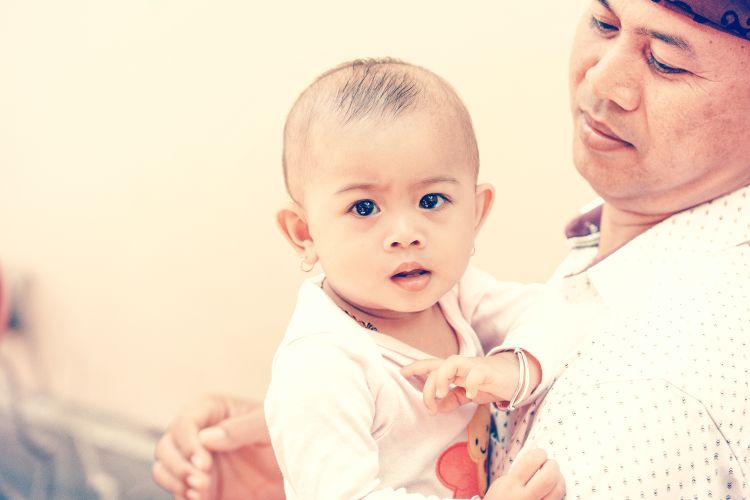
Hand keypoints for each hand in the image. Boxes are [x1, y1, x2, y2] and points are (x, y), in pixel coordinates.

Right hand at [152, 394, 283, 499]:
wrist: (295, 466)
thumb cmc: (283, 435)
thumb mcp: (267, 426)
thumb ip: (240, 428)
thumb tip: (206, 438)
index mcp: (212, 410)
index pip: (185, 423)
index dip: (189, 444)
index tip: (204, 463)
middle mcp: (197, 433)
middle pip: (166, 446)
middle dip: (179, 466)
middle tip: (202, 482)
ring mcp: (195, 460)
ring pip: (164, 469)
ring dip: (177, 483)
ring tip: (201, 494)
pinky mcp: (199, 484)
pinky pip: (178, 491)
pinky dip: (183, 496)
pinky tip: (201, 499)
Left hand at [402, 352, 534, 413]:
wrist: (516, 375)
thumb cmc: (489, 382)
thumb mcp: (468, 393)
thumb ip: (453, 399)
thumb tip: (437, 408)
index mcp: (454, 371)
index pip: (431, 365)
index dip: (416, 367)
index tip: (402, 372)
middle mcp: (461, 366)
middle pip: (437, 367)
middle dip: (429, 386)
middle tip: (430, 407)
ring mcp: (474, 366)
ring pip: (451, 363)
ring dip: (442, 378)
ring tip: (443, 394)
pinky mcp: (488, 372)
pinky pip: (476, 374)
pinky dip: (470, 384)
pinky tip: (470, 394)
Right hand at [484, 448, 564, 499]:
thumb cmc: (501, 499)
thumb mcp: (502, 484)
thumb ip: (518, 472)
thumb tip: (538, 457)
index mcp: (511, 485)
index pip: (531, 462)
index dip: (539, 454)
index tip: (541, 454)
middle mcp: (524, 498)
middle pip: (548, 477)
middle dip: (553, 466)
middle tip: (551, 464)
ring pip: (559, 491)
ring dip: (560, 479)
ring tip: (554, 476)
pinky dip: (558, 492)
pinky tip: (554, 489)